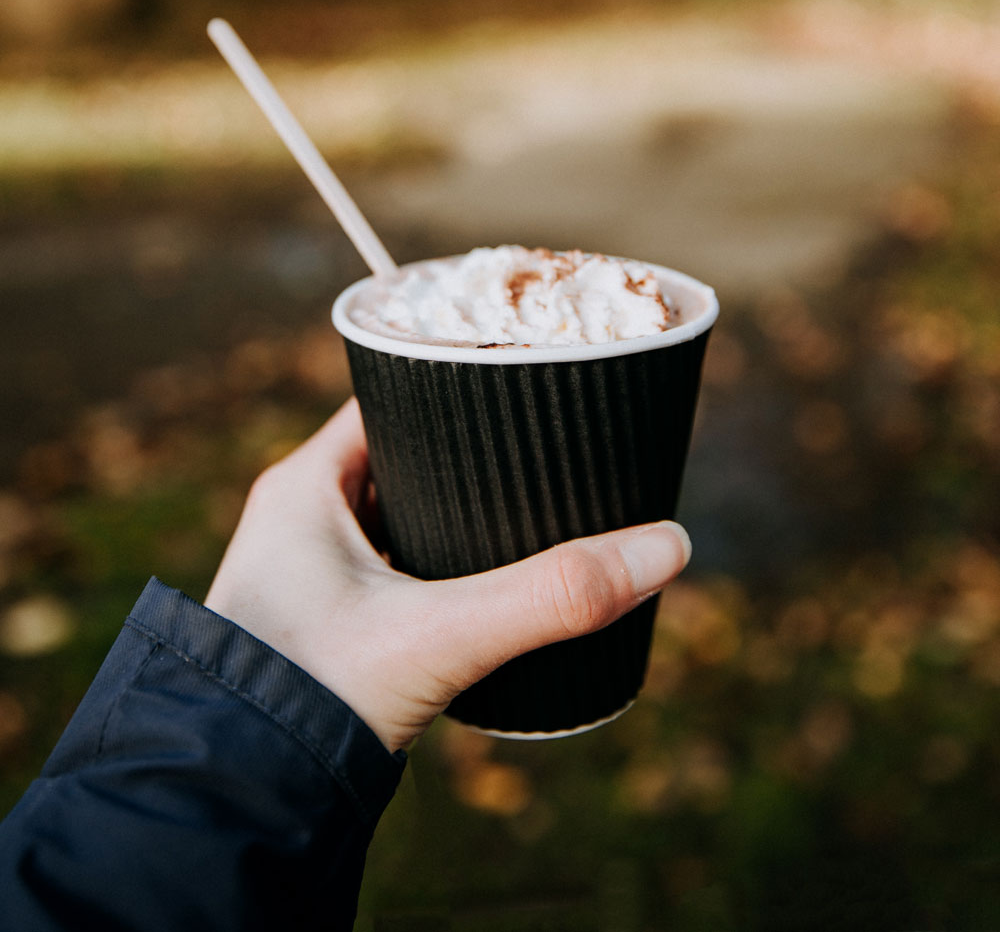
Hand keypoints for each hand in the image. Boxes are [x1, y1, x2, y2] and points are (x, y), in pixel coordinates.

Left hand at [205, 399, 690, 752]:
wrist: (239, 801)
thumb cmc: (315, 697)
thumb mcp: (444, 634)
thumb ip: (553, 594)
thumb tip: (668, 547)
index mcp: (303, 484)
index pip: (393, 396)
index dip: (460, 387)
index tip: (526, 386)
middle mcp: (297, 516)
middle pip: (404, 454)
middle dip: (471, 458)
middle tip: (546, 454)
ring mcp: (305, 570)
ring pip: (398, 513)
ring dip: (454, 513)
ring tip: (530, 509)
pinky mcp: (322, 620)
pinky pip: (389, 563)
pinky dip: (435, 560)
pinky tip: (483, 578)